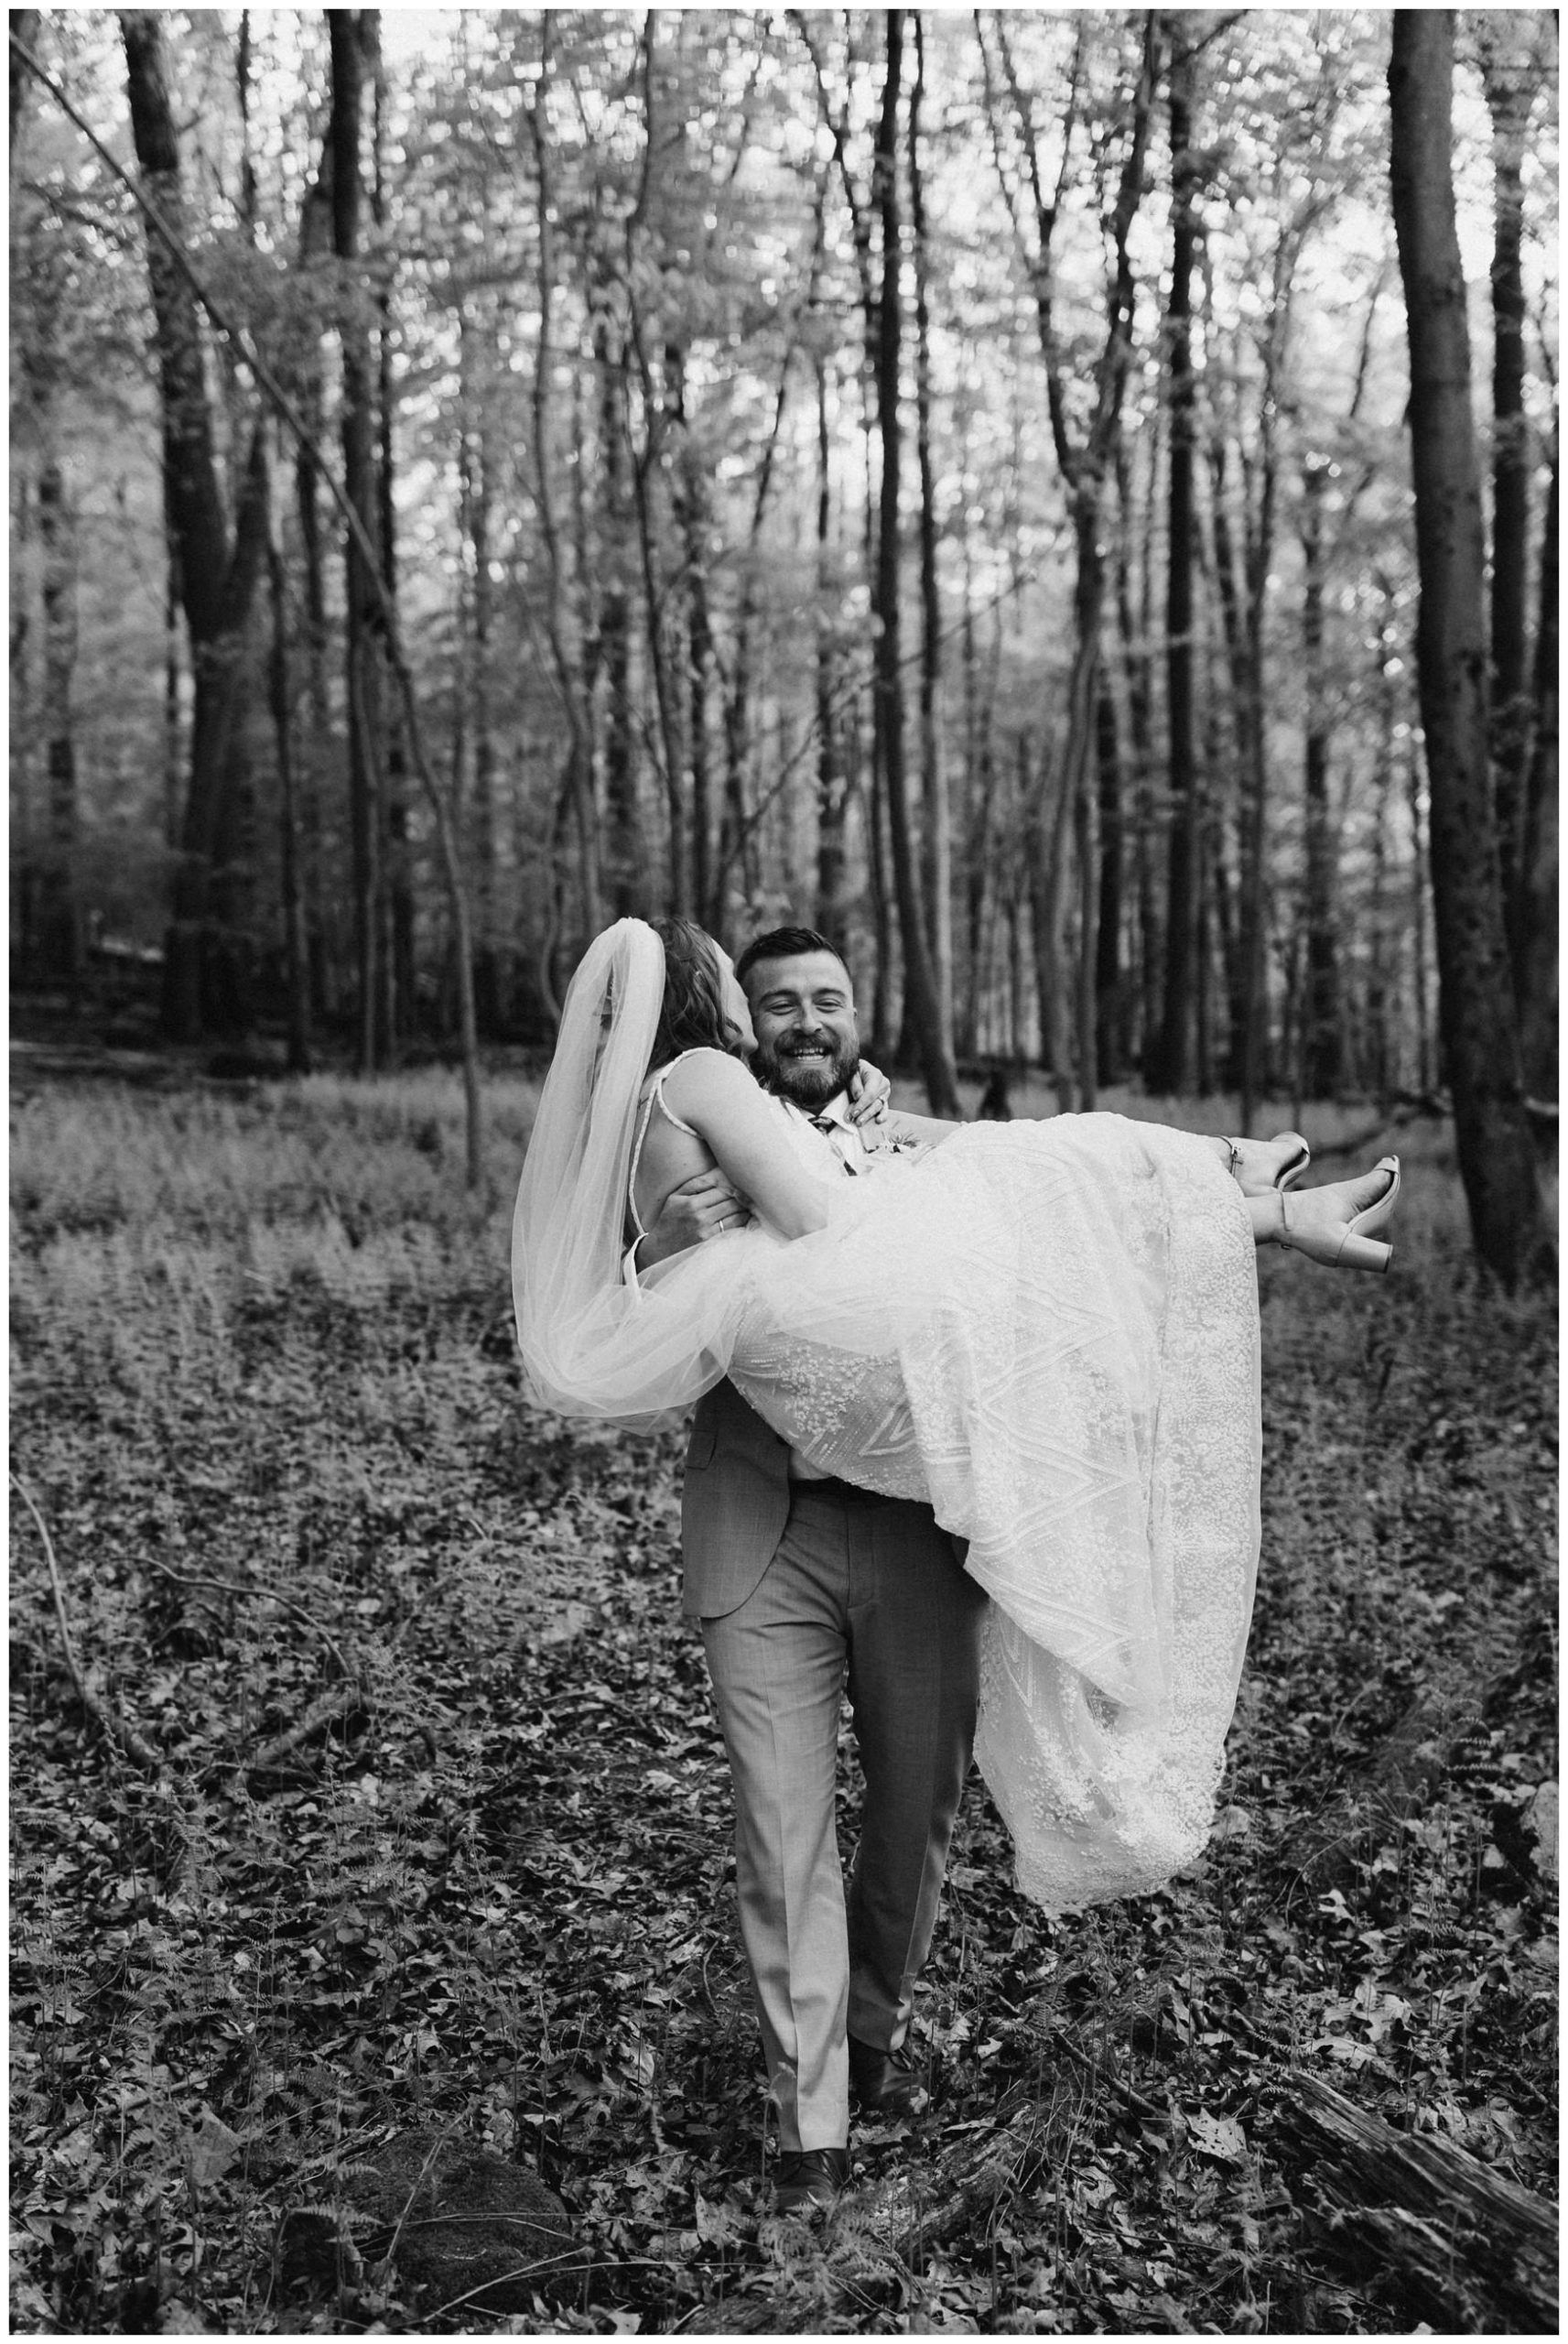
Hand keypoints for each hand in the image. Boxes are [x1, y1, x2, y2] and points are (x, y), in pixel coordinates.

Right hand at [634, 1170, 753, 1272]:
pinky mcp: (712, 1244)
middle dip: (744, 1198)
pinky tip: (745, 1221)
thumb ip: (695, 1184)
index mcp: (690, 1202)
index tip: (743, 1186)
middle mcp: (699, 1216)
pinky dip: (743, 1224)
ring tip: (750, 1208)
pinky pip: (735, 1230)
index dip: (736, 1187)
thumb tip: (718, 1172)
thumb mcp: (675, 1198)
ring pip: (737, 1215)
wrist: (659, 1250)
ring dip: (746, 1211)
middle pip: (732, 1201)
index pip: (723, 1189)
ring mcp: (706, 1232)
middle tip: (751, 1196)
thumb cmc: (669, 1221)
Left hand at [847, 1061, 890, 1150]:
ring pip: (879, 1107)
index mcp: (876, 1075)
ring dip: (869, 1115)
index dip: (862, 1104)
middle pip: (875, 1101)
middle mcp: (883, 1084)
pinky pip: (884, 1109)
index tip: (854, 1113)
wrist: (856, 1069)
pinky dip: (882, 1115)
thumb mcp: (851, 1072)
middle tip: (857, 1121)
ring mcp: (885, 1093)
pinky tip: (878, 1121)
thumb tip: (859, 1096)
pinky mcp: (883, 1100)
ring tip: (860, 1122)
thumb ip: (855, 1083)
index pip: (870, 1093)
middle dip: (866, 1112)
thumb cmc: (852, 1070)